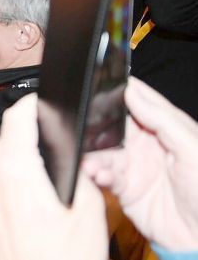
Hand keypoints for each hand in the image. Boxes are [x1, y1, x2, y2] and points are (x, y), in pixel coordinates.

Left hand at [0, 94, 108, 259]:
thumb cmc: (64, 256)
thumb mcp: (88, 206)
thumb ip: (78, 166)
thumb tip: (71, 147)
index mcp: (13, 169)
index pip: (17, 115)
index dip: (36, 103)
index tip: (50, 100)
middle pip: (10, 132)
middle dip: (35, 131)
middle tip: (61, 137)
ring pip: (3, 150)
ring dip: (25, 150)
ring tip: (53, 165)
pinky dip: (16, 167)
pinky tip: (39, 182)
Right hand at [82, 77, 197, 251]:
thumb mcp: (192, 148)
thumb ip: (163, 119)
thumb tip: (133, 92)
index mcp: (167, 128)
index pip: (140, 101)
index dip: (121, 92)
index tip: (100, 86)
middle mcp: (147, 144)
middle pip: (113, 124)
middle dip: (97, 125)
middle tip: (86, 126)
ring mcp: (134, 166)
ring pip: (104, 151)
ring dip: (94, 155)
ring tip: (91, 162)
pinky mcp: (124, 188)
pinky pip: (103, 175)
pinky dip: (96, 174)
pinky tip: (98, 175)